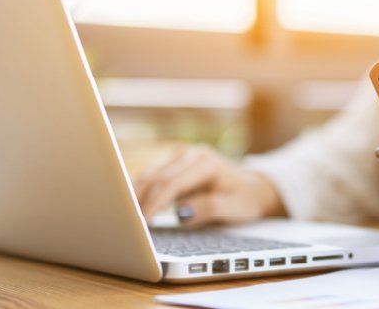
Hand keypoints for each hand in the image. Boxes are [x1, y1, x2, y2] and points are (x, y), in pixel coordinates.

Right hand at [134, 143, 285, 225]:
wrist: (254, 187)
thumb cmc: (246, 198)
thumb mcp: (234, 207)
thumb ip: (208, 209)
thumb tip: (181, 213)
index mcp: (206, 162)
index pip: (172, 183)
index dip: (155, 203)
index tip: (142, 222)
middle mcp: (191, 154)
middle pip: (156, 176)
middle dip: (139, 200)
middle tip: (126, 223)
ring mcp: (181, 156)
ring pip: (150, 174)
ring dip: (136, 194)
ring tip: (124, 216)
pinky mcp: (174, 164)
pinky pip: (153, 177)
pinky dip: (142, 191)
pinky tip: (132, 206)